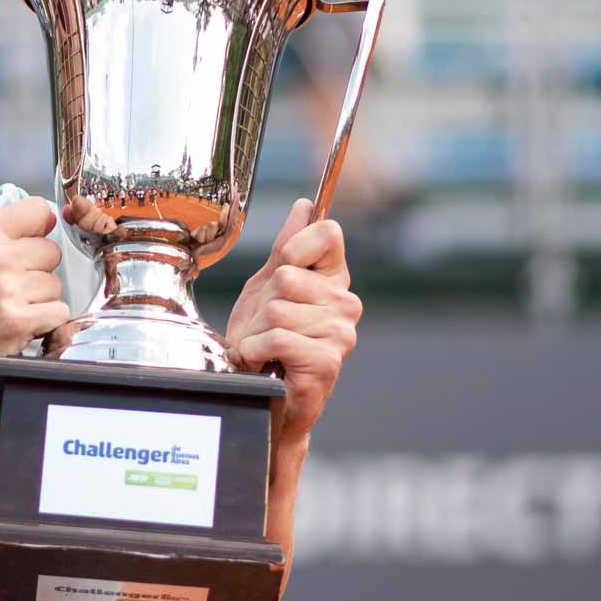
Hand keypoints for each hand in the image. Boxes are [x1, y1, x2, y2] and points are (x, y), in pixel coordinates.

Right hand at [0, 197, 70, 400]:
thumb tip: (47, 220)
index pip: (37, 210)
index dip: (39, 231)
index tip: (30, 248)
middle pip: (52, 251)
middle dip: (38, 273)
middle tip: (9, 292)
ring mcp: (7, 288)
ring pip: (56, 286)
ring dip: (40, 303)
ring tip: (8, 312)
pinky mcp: (18, 320)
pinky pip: (58, 313)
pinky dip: (44, 325)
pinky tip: (17, 329)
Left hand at [225, 198, 360, 438]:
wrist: (261, 396)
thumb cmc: (265, 343)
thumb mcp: (268, 288)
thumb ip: (286, 248)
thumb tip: (306, 205)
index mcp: (335, 280)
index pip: (327, 232)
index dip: (293, 250)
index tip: (281, 278)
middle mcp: (346, 304)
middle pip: (288, 275)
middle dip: (261, 304)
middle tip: (264, 328)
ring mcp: (341, 334)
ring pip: (278, 309)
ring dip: (254, 333)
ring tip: (263, 349)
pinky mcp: (327, 362)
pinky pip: (276, 337)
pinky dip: (255, 352)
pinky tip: (264, 363)